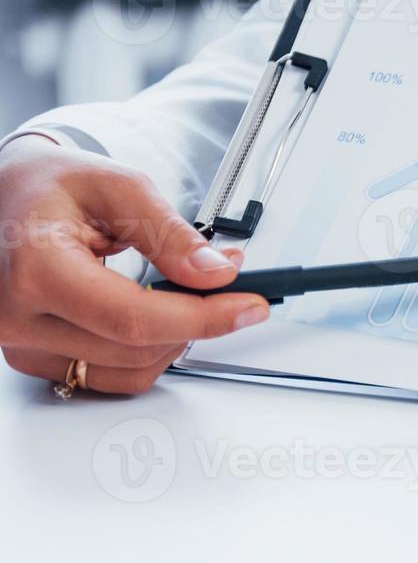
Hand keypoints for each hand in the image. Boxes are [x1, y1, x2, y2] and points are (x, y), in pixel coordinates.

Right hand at [0, 136, 269, 394]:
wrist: (4, 196)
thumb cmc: (47, 185)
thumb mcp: (117, 188)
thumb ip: (170, 234)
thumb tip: (216, 272)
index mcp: (36, 269)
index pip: (133, 318)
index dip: (203, 317)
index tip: (248, 307)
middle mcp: (19, 316)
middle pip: (137, 348)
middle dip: (197, 320)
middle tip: (225, 285)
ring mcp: (21, 343)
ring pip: (128, 370)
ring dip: (174, 339)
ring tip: (185, 294)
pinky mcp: (32, 357)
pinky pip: (107, 377)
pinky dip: (146, 352)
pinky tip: (156, 317)